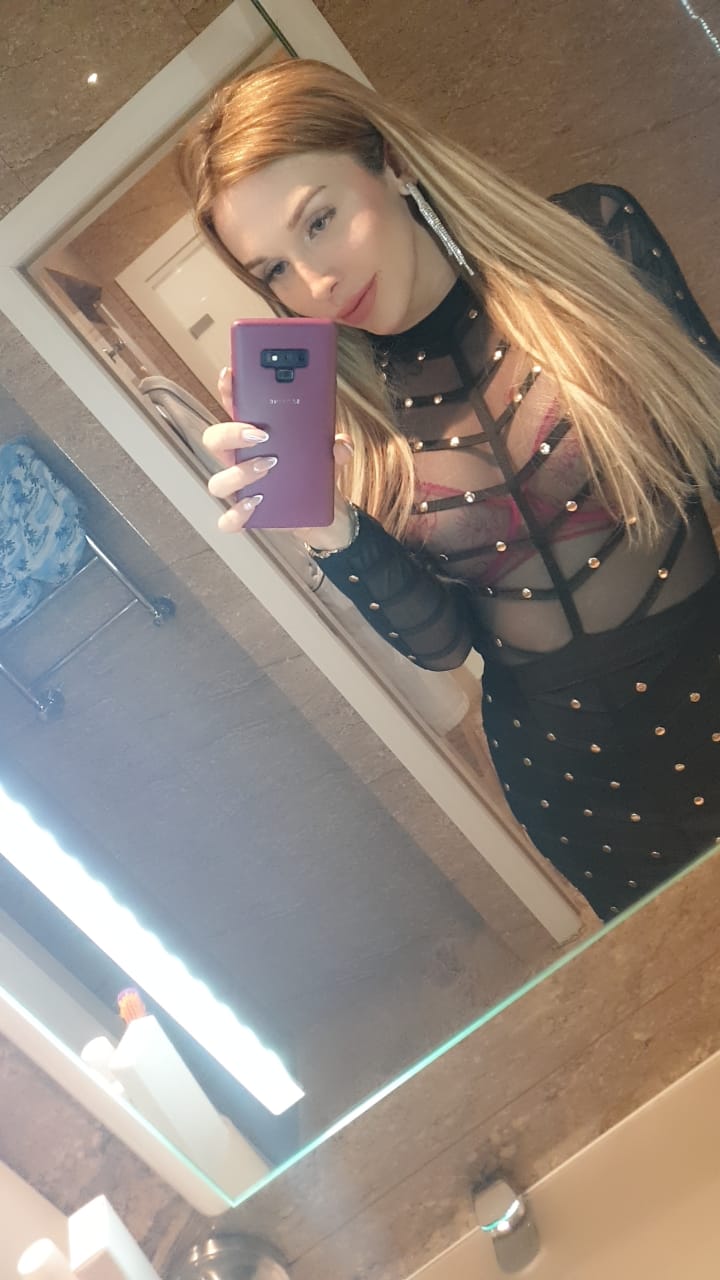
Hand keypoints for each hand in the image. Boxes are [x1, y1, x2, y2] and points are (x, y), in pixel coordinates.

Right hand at [203, 367, 354, 546]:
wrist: (325, 514)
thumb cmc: (316, 474)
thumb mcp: (330, 455)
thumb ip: (337, 446)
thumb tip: (340, 444)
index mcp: (255, 437)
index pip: (234, 408)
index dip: (228, 390)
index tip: (230, 374)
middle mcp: (240, 460)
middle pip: (215, 440)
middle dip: (231, 433)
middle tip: (260, 434)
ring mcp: (241, 488)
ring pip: (219, 480)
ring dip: (240, 473)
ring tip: (268, 467)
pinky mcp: (247, 515)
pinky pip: (230, 519)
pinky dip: (237, 514)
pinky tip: (256, 504)